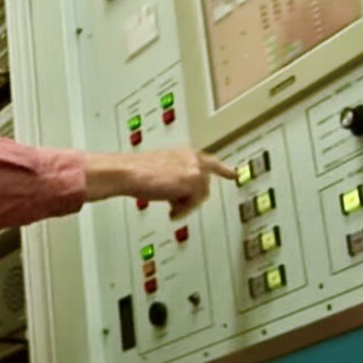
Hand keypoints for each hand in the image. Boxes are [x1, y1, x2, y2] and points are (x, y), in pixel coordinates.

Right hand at [84, 149, 235, 219]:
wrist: (129, 172)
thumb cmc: (137, 171)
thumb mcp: (162, 169)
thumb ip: (177, 175)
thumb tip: (180, 192)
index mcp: (185, 153)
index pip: (209, 161)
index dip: (222, 169)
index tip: (234, 174)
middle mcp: (192, 158)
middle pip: (205, 185)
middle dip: (192, 197)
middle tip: (177, 204)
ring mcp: (194, 168)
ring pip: (201, 196)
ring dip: (186, 204)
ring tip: (170, 206)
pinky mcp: (192, 180)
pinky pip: (195, 203)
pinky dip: (183, 209)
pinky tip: (170, 209)